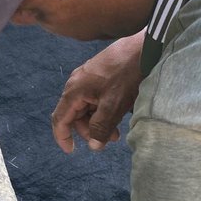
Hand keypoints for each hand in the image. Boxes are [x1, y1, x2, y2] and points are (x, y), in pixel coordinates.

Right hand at [51, 32, 143, 153]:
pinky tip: (119, 113)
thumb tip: (93, 146)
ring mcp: (87, 78)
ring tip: (118, 129)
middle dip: (90, 130)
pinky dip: (104, 110)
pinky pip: (95, 98)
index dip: (63, 137)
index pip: (59, 119)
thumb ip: (100, 127)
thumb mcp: (112, 106)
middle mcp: (76, 84)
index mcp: (73, 91)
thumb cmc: (124, 76)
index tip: (72, 152)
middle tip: (111, 139)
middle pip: (75, 115)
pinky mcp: (98, 74)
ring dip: (99, 121)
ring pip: (87, 107)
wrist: (140, 48)